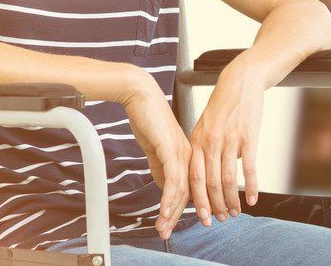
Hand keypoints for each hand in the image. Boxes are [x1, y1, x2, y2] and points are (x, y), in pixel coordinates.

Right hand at [120, 79, 191, 239]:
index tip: (178, 223)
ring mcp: (182, 154)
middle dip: (179, 216)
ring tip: (162, 227)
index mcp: (188, 155)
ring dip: (171, 212)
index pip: (190, 187)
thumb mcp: (155, 147)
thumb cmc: (147, 117)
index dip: (186, 207)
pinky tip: (163, 212)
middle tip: (168, 233)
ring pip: (182, 191)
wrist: (140, 96)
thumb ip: (161, 167)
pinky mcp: (171, 151)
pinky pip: (173, 181)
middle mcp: (189, 156)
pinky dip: (168, 199)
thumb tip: (164, 186)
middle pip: (188, 193)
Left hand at [187, 68, 263, 225]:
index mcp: (196, 141)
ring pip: (228, 179)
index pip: (193, 177)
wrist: (240, 82)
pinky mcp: (247, 137)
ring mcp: (229, 140)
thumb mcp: (205, 126)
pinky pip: (249, 168)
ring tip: (235, 213)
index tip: (200, 215)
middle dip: (214, 205)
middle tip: (219, 220)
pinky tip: (253, 200)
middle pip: (209, 182)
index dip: (196, 199)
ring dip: (232, 200)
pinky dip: (251, 187)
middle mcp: (209, 142)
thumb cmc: (223, 106)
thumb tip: (206, 172)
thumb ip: (203, 149)